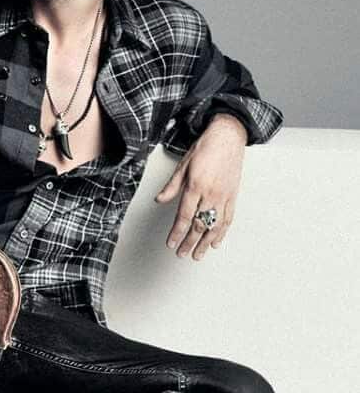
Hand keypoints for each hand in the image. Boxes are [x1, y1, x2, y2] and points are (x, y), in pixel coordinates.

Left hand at [154, 114, 246, 260]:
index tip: (171, 244)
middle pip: (199, 224)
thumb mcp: (183, 165)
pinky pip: (228, 218)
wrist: (228, 137)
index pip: (184, 216)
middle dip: (190, 242)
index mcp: (196, 186)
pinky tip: (216, 242)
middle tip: (182, 254)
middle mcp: (211, 194)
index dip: (177, 232)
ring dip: (205, 242)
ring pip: (215, 225)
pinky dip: (222, 232)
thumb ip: (172, 186)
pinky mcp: (233, 196)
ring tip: (198, 254)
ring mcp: (224, 196)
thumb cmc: (205, 149)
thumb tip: (160, 200)